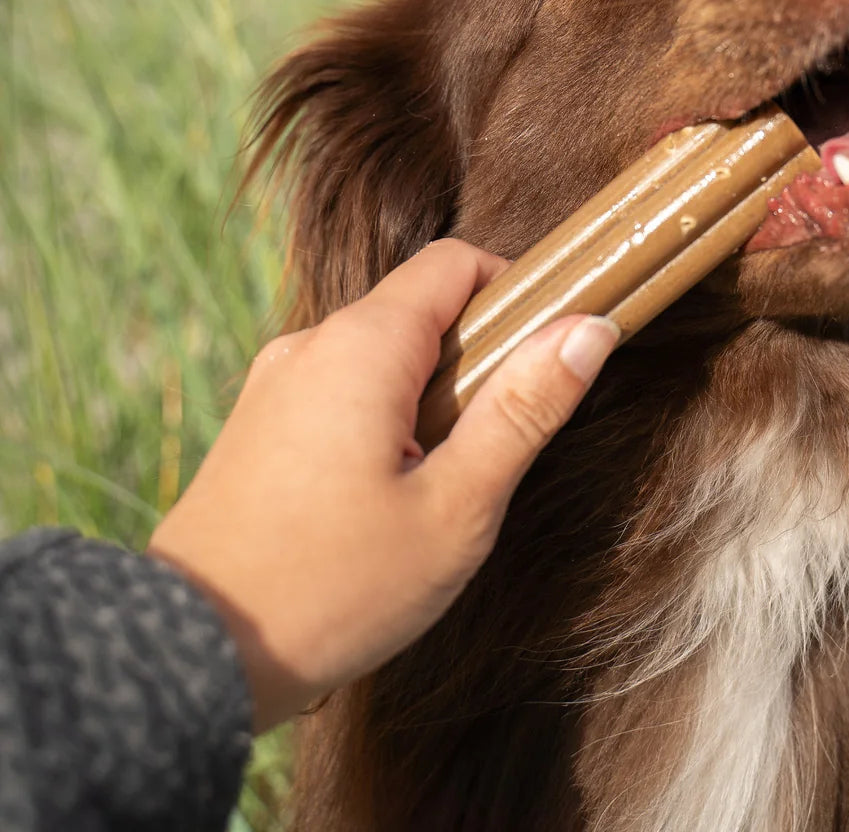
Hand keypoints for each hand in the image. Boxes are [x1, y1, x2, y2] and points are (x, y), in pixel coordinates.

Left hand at [147, 239, 618, 731]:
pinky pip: (341, 390)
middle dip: (478, 356)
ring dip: (431, 394)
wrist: (190, 655)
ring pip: (381, 354)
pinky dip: (385, 417)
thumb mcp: (456, 506)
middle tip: (502, 440)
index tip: (550, 350)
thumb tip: (588, 330)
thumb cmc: (335, 588)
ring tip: (442, 483)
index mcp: (362, 345)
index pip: (455, 262)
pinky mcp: (258, 425)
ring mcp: (276, 384)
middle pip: (419, 308)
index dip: (517, 290)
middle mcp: (310, 345)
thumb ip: (524, 409)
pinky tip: (387, 498)